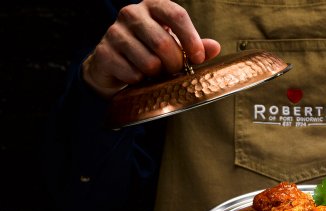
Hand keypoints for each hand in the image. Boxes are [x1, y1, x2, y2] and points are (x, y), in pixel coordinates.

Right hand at [82, 0, 220, 97]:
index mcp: (153, 6)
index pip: (176, 15)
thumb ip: (195, 47)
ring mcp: (114, 32)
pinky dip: (140, 81)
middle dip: (174, 64)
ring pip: (149, 62)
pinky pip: (132, 74)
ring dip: (157, 75)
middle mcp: (131, 14)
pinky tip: (137, 77)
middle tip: (174, 70)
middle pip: (163, 43)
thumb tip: (215, 47)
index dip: (191, 38)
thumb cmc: (149, 52)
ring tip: (154, 73)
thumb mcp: (175, 46)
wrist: (113, 65)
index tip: (198, 57)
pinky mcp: (104, 53)